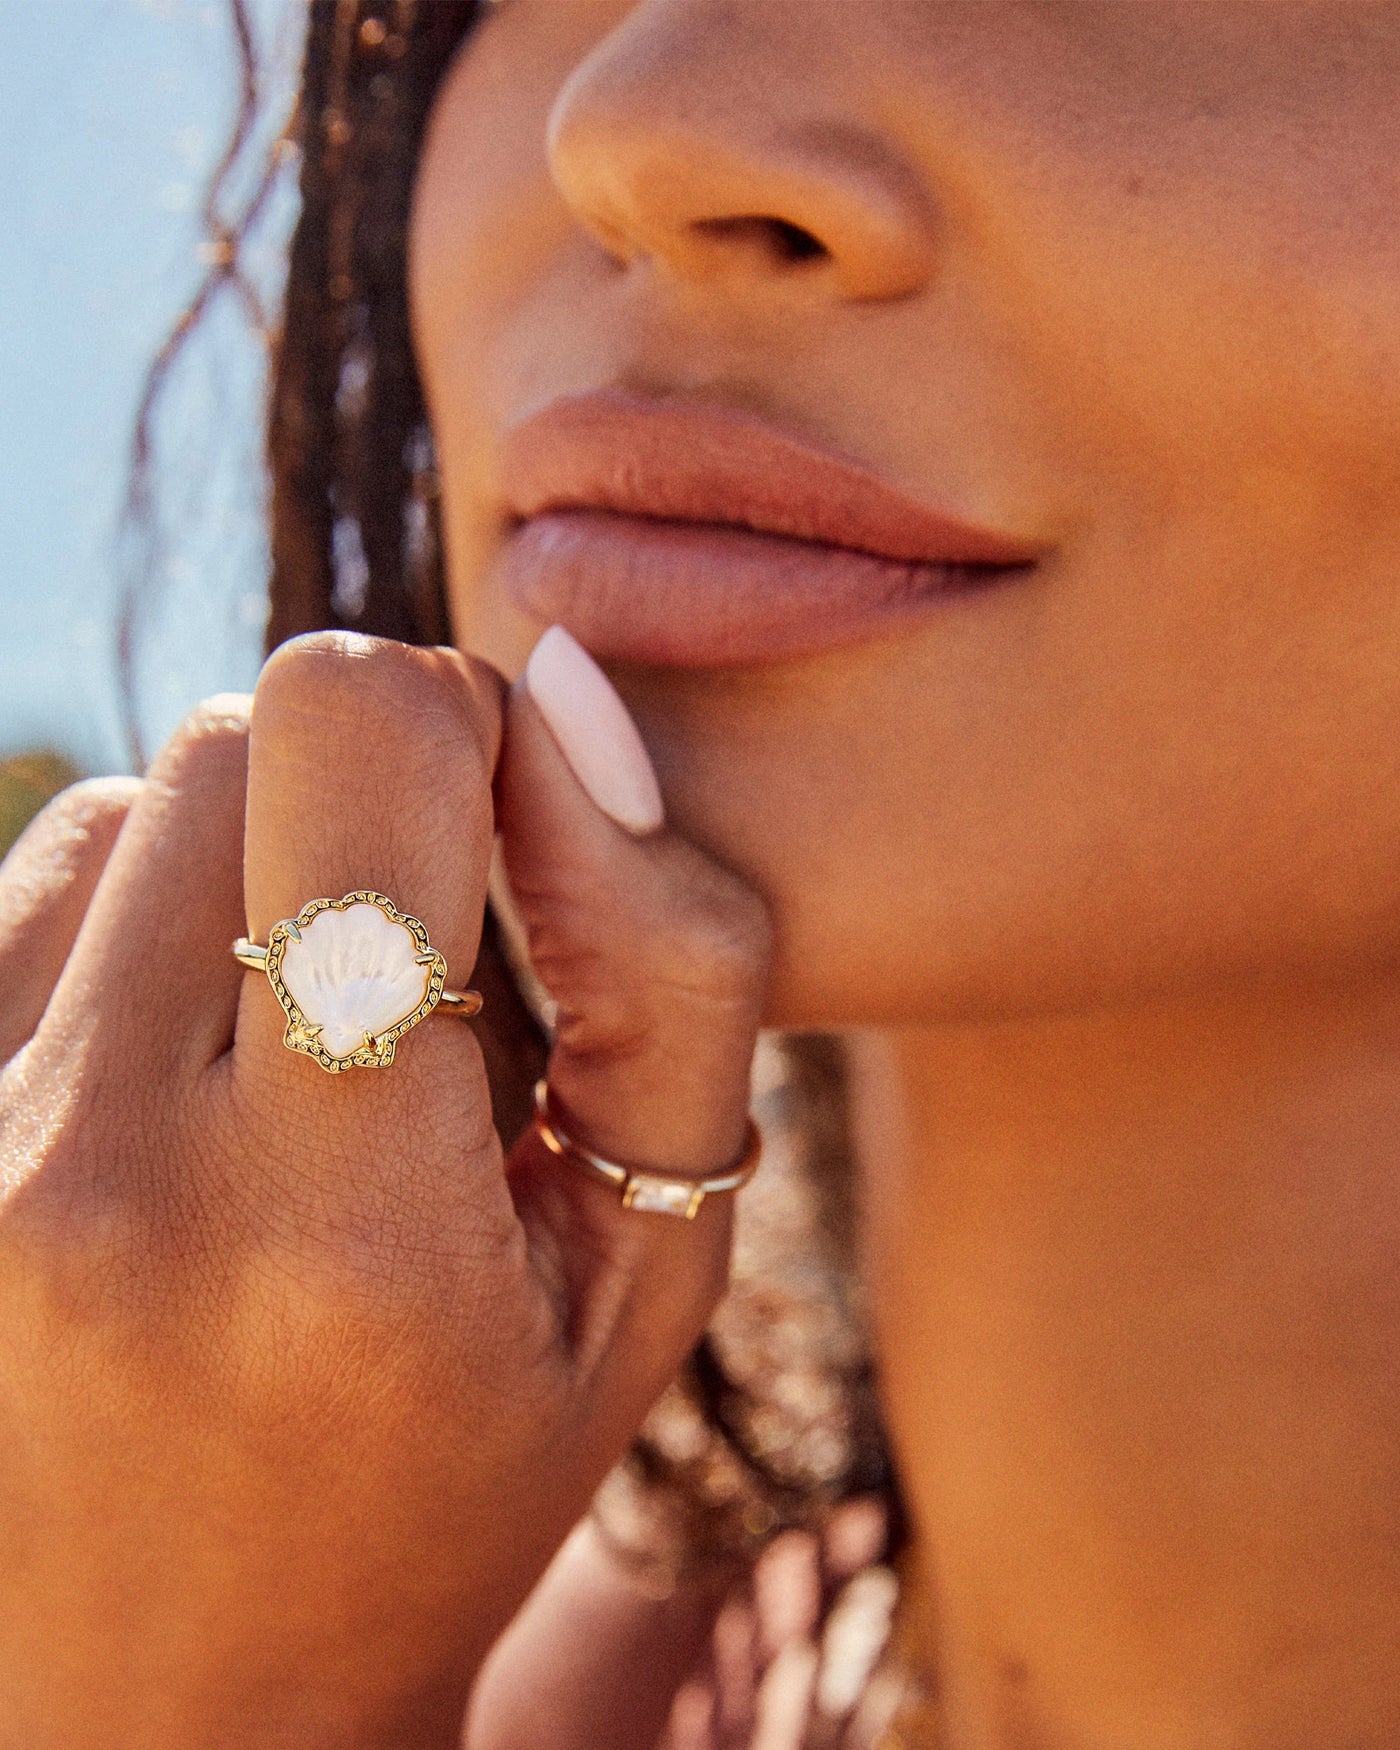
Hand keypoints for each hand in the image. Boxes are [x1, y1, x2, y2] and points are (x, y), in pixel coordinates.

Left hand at [0, 629, 769, 1748]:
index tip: (507, 843)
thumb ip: (672, 967)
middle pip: (236, 740)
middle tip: (418, 974)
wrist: (168, 1696)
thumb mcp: (646, 1260)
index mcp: (334, 1224)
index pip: (353, 736)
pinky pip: (34, 880)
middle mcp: (93, 1179)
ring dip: (245, 877)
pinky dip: (134, 929)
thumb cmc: (455, 1474)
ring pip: (127, 803)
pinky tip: (182, 1081)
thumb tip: (563, 700)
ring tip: (295, 1060)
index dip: (461, 724)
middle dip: (364, 803)